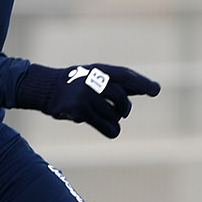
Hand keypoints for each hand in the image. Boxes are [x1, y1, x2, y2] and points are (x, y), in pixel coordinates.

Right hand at [13, 63, 161, 137]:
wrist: (46, 89)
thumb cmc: (77, 84)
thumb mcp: (97, 77)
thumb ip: (119, 83)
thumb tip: (150, 88)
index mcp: (100, 69)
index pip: (125, 75)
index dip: (141, 83)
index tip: (156, 91)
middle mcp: (92, 80)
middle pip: (120, 97)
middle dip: (125, 108)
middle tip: (123, 112)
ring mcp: (85, 95)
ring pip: (113, 114)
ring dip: (114, 120)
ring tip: (107, 118)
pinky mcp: (78, 111)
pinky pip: (103, 125)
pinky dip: (110, 130)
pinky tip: (112, 131)